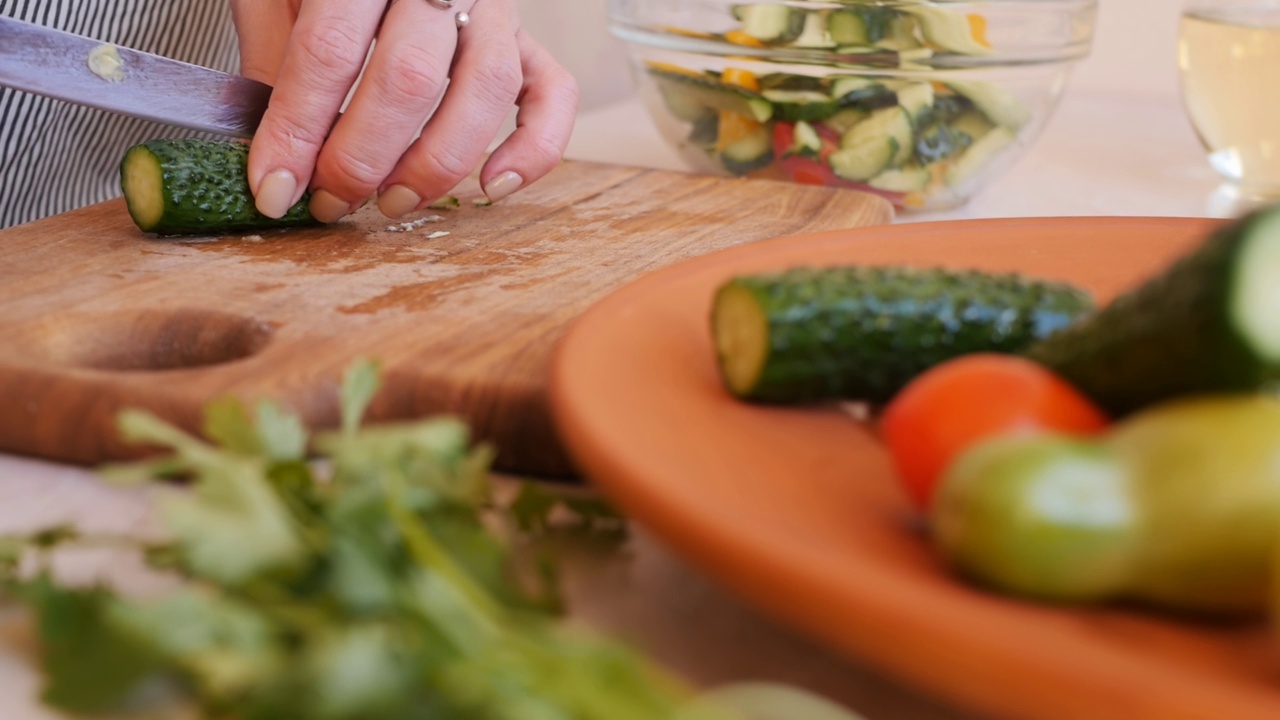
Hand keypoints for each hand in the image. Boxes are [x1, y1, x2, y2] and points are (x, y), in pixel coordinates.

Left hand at [231, 0, 577, 221]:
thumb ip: (274, 55)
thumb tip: (279, 154)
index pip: (330, 50)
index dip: (298, 128)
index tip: (274, 187)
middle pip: (410, 79)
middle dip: (363, 158)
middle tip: (330, 200)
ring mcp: (494, 8)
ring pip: (486, 90)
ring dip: (435, 164)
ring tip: (391, 203)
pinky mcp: (528, 39)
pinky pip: (553, 94)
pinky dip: (534, 150)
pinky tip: (490, 185)